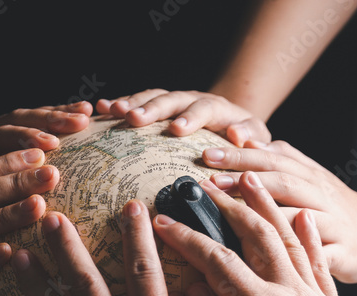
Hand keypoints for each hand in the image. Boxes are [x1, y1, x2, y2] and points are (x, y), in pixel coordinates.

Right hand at [96, 89, 269, 146]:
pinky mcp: (158, 108)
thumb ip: (250, 136)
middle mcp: (192, 99)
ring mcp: (173, 102)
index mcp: (217, 108)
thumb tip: (239, 136)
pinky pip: (137, 102)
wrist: (232, 121)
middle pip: (171, 99)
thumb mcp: (256, 137)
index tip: (176, 130)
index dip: (190, 118)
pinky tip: (101, 109)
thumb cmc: (244, 137)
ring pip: (150, 97)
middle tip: (133, 119)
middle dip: (151, 108)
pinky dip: (119, 104)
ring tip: (110, 111)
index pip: (204, 109)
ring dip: (130, 103)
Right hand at [151, 173, 356, 295]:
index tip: (162, 221)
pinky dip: (308, 235)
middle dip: (227, 206)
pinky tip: (301, 216)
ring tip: (249, 179)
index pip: (217, 262)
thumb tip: (194, 290)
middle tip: (205, 185)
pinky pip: (318, 261)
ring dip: (266, 206)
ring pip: (288, 239)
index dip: (187, 239)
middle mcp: (290, 295)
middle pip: (256, 237)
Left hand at [202, 141, 356, 282]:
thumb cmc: (333, 206)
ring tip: (231, 217)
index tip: (207, 155)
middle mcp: (321, 195)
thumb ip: (281, 159)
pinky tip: (266, 263)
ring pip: (299, 217)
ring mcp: (333, 224)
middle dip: (246, 180)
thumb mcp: (310, 176)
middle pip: (283, 182)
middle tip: (211, 182)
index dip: (240, 156)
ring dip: (265, 216)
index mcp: (309, 175)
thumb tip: (246, 139)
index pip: (272, 159)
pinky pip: (317, 256)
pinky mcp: (343, 253)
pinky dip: (295, 257)